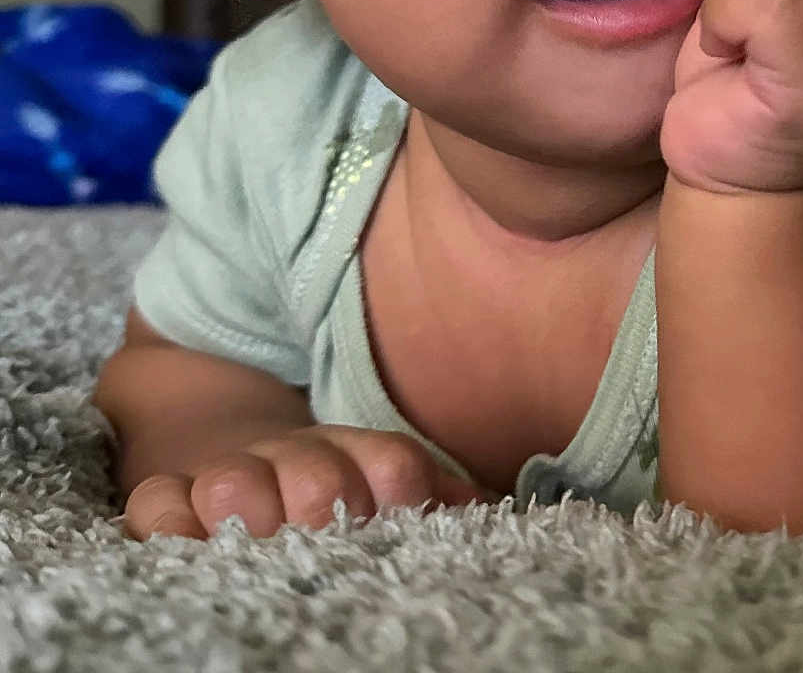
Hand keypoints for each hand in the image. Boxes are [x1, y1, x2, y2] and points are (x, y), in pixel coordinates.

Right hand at [122, 425, 493, 539]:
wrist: (215, 427)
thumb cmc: (317, 473)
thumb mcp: (378, 473)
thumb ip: (434, 491)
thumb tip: (485, 507)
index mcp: (355, 456)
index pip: (395, 466)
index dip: (404, 492)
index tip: (408, 518)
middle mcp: (293, 461)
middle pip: (320, 480)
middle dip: (327, 508)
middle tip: (327, 537)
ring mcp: (225, 476)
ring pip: (235, 484)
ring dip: (247, 510)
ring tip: (255, 538)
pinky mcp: (163, 492)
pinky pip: (154, 506)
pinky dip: (166, 521)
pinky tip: (184, 538)